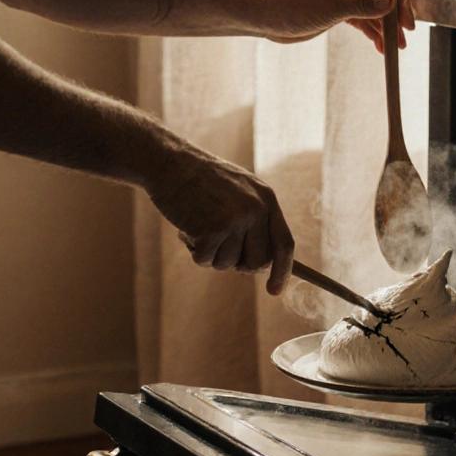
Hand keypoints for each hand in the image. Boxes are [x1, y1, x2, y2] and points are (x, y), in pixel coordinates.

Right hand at [146, 147, 293, 294]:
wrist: (171, 163)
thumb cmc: (202, 180)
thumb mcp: (239, 191)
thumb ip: (254, 221)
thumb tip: (262, 264)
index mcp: (267, 199)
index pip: (284, 243)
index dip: (282, 270)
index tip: (275, 291)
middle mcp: (256, 210)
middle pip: (258, 262)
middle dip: (239, 265)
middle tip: (220, 248)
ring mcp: (235, 220)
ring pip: (228, 264)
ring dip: (211, 253)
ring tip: (199, 226)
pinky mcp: (211, 230)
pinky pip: (206, 260)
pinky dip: (194, 250)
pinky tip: (187, 227)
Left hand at [257, 0, 415, 51]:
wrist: (266, 19)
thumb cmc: (292, 6)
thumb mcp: (331, 8)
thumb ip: (364, 5)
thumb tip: (392, 1)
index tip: (407, 18)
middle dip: (396, 13)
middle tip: (405, 36)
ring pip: (378, 4)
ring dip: (387, 25)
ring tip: (397, 47)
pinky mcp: (343, 3)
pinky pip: (366, 15)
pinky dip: (374, 30)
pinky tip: (382, 47)